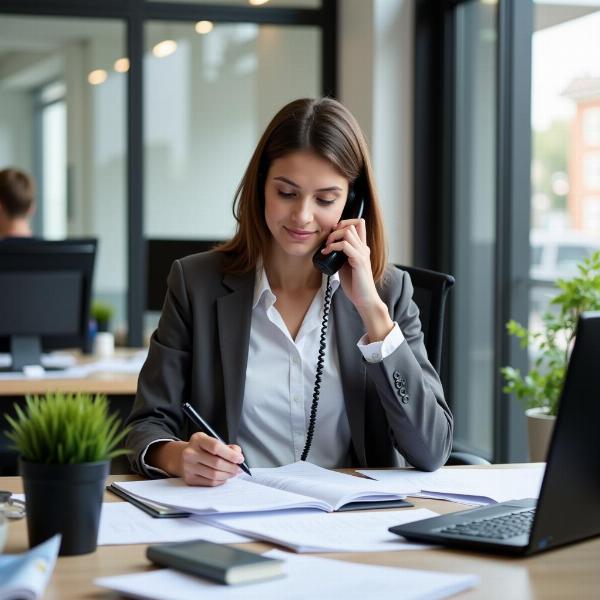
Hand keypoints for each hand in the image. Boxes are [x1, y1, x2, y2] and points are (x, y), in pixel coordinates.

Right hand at [181, 432, 244, 486]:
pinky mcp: (189, 479)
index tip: (240, 459)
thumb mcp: (213, 441)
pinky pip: (210, 483)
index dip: (231, 454)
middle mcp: (190, 453)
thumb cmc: (203, 449)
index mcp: (198, 439)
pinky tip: (224, 477)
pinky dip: (221, 481)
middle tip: (239, 468)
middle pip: (216, 463)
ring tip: (233, 473)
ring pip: (214, 475)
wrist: (182, 457)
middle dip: (232, 467)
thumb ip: (228, 447)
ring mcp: (188, 467)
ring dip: (228, 475)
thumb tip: (238, 456)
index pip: (216, 447)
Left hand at [321, 218, 393, 341]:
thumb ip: (340, 256)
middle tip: (328, 242)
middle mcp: (363, 248)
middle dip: (336, 229)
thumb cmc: (355, 285)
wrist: (364, 299)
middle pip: (353, 224)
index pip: (359, 224)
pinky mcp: (359, 261)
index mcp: (361, 248)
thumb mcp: (345, 266)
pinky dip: (333, 247)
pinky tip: (327, 253)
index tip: (333, 233)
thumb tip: (328, 249)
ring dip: (333, 237)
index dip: (345, 223)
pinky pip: (345, 245)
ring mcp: (362, 254)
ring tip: (327, 247)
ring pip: (348, 232)